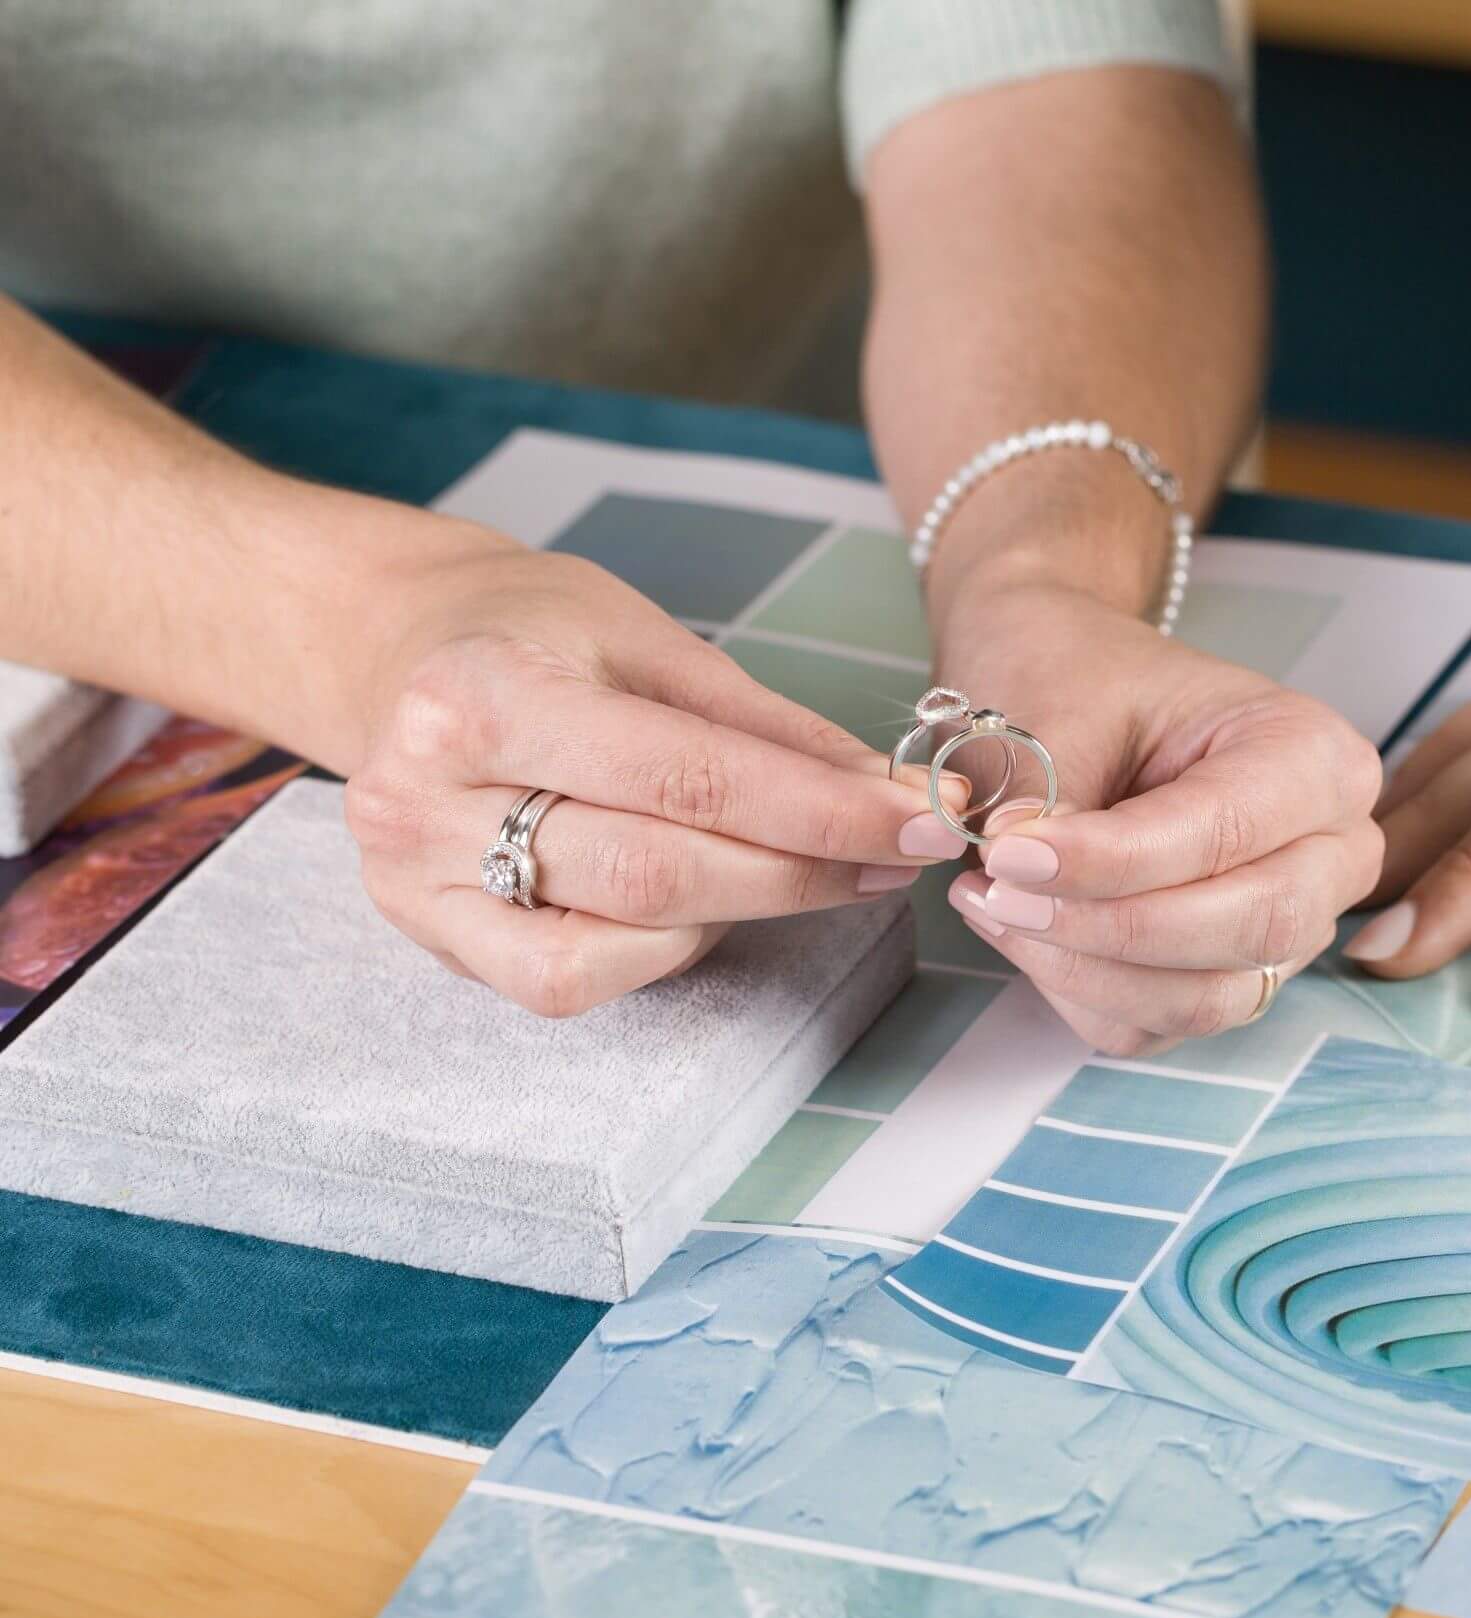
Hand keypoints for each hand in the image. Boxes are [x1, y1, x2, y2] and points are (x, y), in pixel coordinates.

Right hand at [338, 540, 962, 1016]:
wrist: (391, 645)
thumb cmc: (529, 631)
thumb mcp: (645, 636)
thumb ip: (764, 724)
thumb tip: (890, 790)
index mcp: (484, 693)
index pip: (692, 775)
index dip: (825, 811)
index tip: (925, 818)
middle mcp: (429, 794)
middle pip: (661, 868)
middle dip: (807, 868)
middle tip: (903, 855)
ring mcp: (415, 876)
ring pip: (622, 931)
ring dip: (751, 908)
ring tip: (815, 870)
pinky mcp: (426, 931)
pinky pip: (566, 979)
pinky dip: (659, 950)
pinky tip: (700, 905)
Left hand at [932, 585, 1382, 1054]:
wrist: (1072, 685)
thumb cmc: (1082, 681)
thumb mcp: (1058, 714)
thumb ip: (1047, 798)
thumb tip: (1019, 869)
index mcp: (1314, 755)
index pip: (1226, 833)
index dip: (1112, 860)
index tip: (1008, 850)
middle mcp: (1331, 850)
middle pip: (1247, 927)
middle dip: (1108, 925)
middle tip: (998, 883)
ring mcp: (1292, 928)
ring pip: (1206, 998)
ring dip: (1084, 969)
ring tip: (993, 899)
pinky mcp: (1232, 980)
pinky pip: (1159, 1025)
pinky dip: (1078, 991)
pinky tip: (1020, 928)